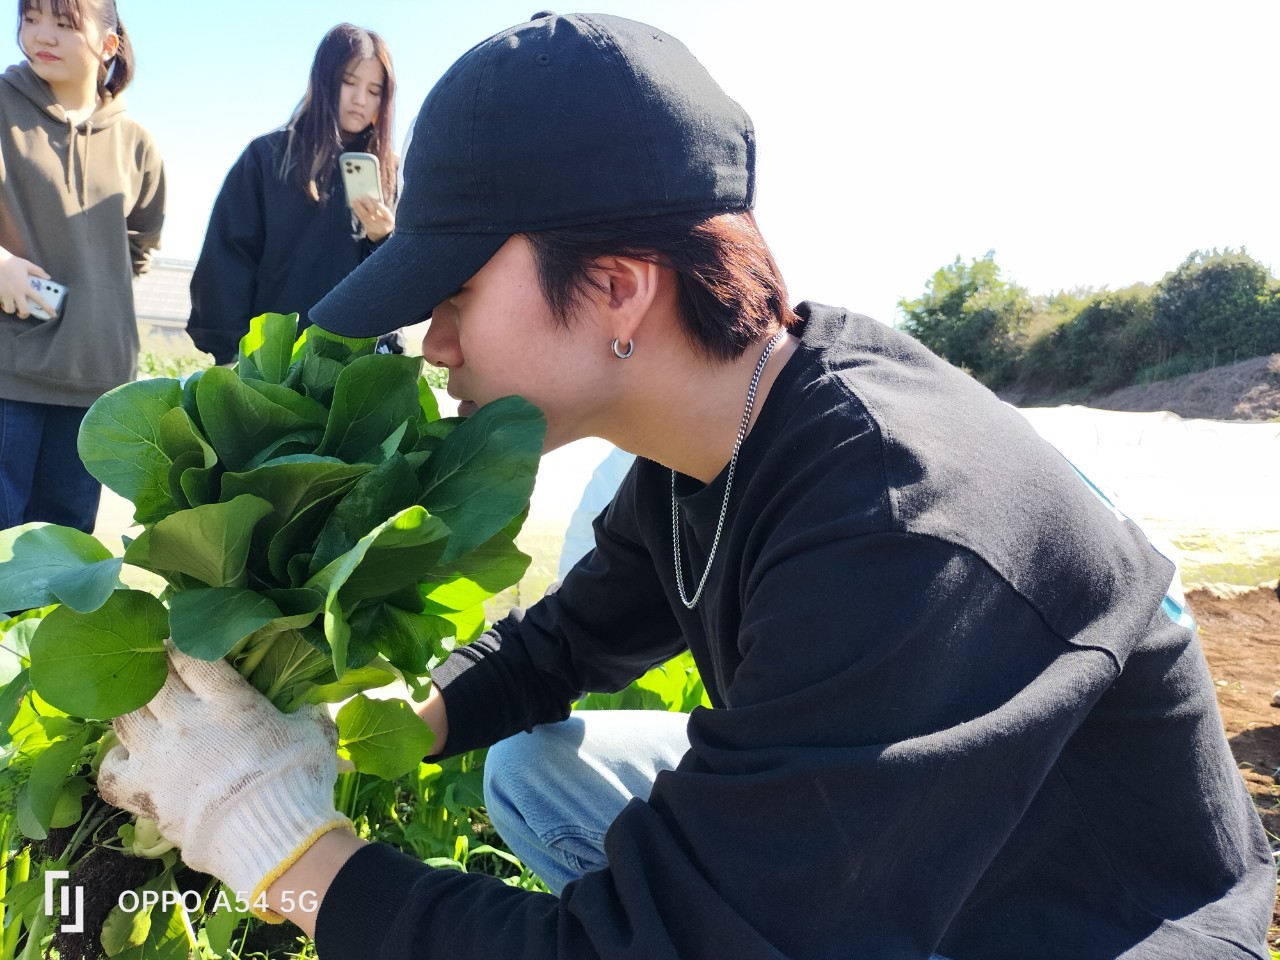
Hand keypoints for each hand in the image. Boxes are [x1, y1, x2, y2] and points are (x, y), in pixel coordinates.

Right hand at [0, 247, 51, 318]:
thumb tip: (48, 277)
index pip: (40, 300)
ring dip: (12, 309)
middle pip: (24, 311)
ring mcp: (5, 294)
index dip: (48, 308)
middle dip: (24, 314)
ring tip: (12, 305)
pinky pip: (0, 304)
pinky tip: (3, 300)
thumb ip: (38, 271)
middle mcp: (16, 293)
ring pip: (10, 310)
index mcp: (26, 287)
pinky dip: (2, 304)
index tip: (54, 315)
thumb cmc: (11, 262)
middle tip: (23, 311)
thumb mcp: (27, 264)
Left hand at [98, 646, 350, 920]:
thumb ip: (307, 716)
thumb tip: (311, 710)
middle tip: (159, 674)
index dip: (180, 648)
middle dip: (153, 673)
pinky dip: (116, 761)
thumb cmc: (300, 781)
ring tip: (142, 710)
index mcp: (228, 701)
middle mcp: (186, 722)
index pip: (189, 658)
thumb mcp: (314, 735)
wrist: (275, 840)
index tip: (178, 646)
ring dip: (132, 710)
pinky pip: (111, 771)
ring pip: (125, 719)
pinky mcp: (146, 796)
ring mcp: (160, 759)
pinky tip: (130, 758)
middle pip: (152, 682)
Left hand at [351, 195, 394, 241]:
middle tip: (362, 197)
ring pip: (365, 215)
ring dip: (359, 206)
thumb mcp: (388, 216)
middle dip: (367, 204)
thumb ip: (382, 208)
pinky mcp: (366, 228)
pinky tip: (354, 205)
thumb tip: (372, 199)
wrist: (381, 235)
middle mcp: (381, 225)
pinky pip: (361, 218)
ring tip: (356, 200)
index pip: (384, 212)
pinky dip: (357, 211)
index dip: (378, 205)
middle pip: (373, 213)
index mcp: (389, 221)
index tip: (372, 198)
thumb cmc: (385, 221)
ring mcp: (373, 227)